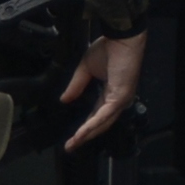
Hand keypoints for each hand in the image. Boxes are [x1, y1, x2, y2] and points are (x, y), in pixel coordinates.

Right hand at [63, 35, 144, 152]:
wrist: (121, 37)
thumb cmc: (108, 49)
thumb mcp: (86, 70)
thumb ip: (76, 86)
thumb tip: (64, 100)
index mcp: (111, 94)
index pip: (97, 115)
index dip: (85, 127)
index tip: (71, 137)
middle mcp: (117, 100)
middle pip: (101, 124)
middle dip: (84, 136)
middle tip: (70, 147)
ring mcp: (120, 100)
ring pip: (102, 123)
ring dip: (86, 134)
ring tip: (73, 143)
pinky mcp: (120, 97)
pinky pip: (104, 115)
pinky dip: (92, 125)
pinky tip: (81, 133)